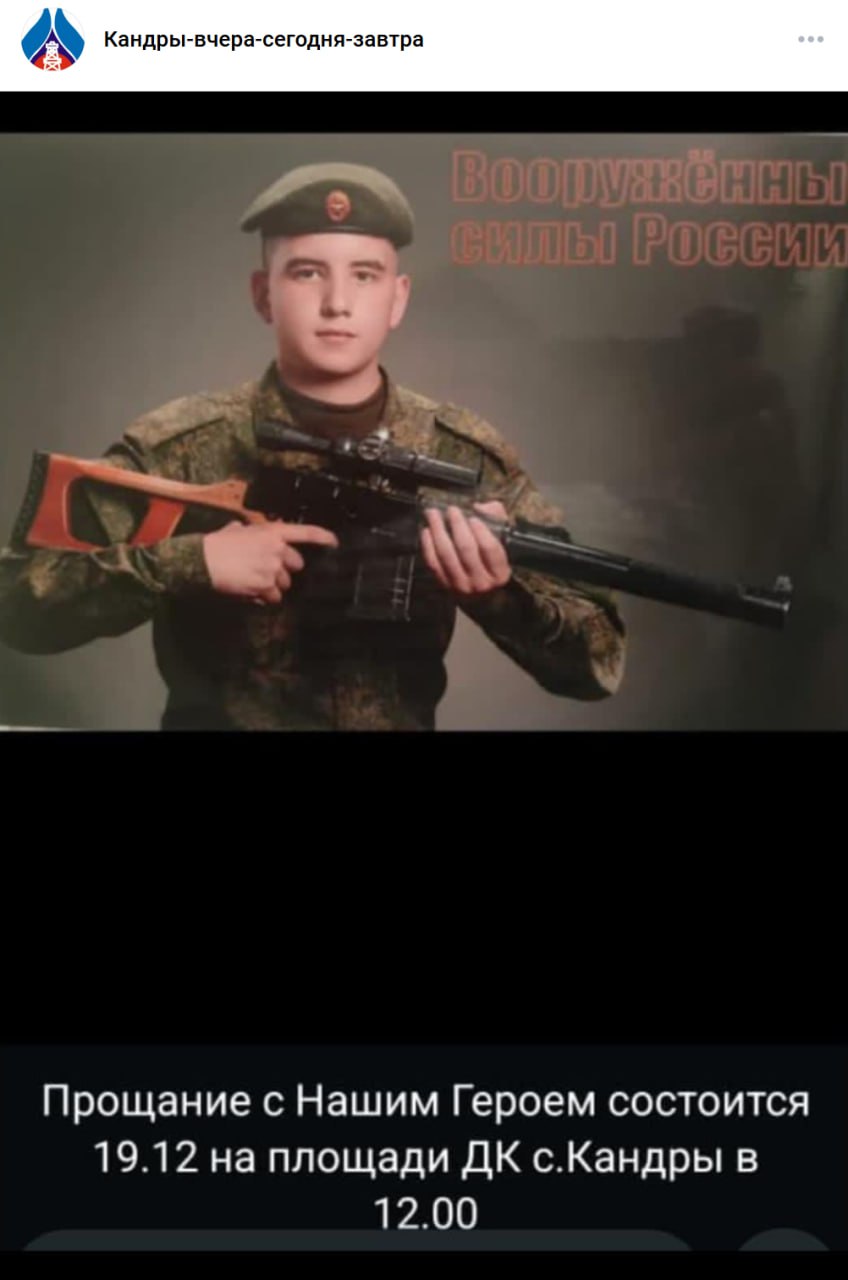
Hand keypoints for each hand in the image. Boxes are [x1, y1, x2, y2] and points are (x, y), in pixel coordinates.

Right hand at [203, 519, 338, 604]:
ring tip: (253, 580)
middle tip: (266, 569)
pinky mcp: (265, 586)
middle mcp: (277, 549)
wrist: (204, 560)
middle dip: (285, 569)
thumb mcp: (237, 529)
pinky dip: (265, 597)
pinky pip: (274, 597)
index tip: (334, 542)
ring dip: (273, 585)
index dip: (323, 537)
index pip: (305, 532)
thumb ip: (252, 532)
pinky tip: (251, 591)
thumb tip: (248, 533)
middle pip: (296, 565)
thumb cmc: (217, 544)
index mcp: (272, 532)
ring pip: (284, 584)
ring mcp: (273, 569)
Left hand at [420, 502, 511, 596]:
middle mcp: (482, 583)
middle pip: (466, 549)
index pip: (490, 548)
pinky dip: (428, 545)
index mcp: (500, 573)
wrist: (479, 589)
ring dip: (438, 531)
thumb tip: (478, 507)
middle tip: (452, 510)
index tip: (472, 516)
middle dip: (457, 525)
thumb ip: (495, 518)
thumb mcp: (501, 539)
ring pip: (447, 555)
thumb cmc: (490, 558)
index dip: (481, 530)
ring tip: (434, 514)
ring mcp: (461, 586)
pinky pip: (433, 563)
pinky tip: (427, 531)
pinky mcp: (444, 586)